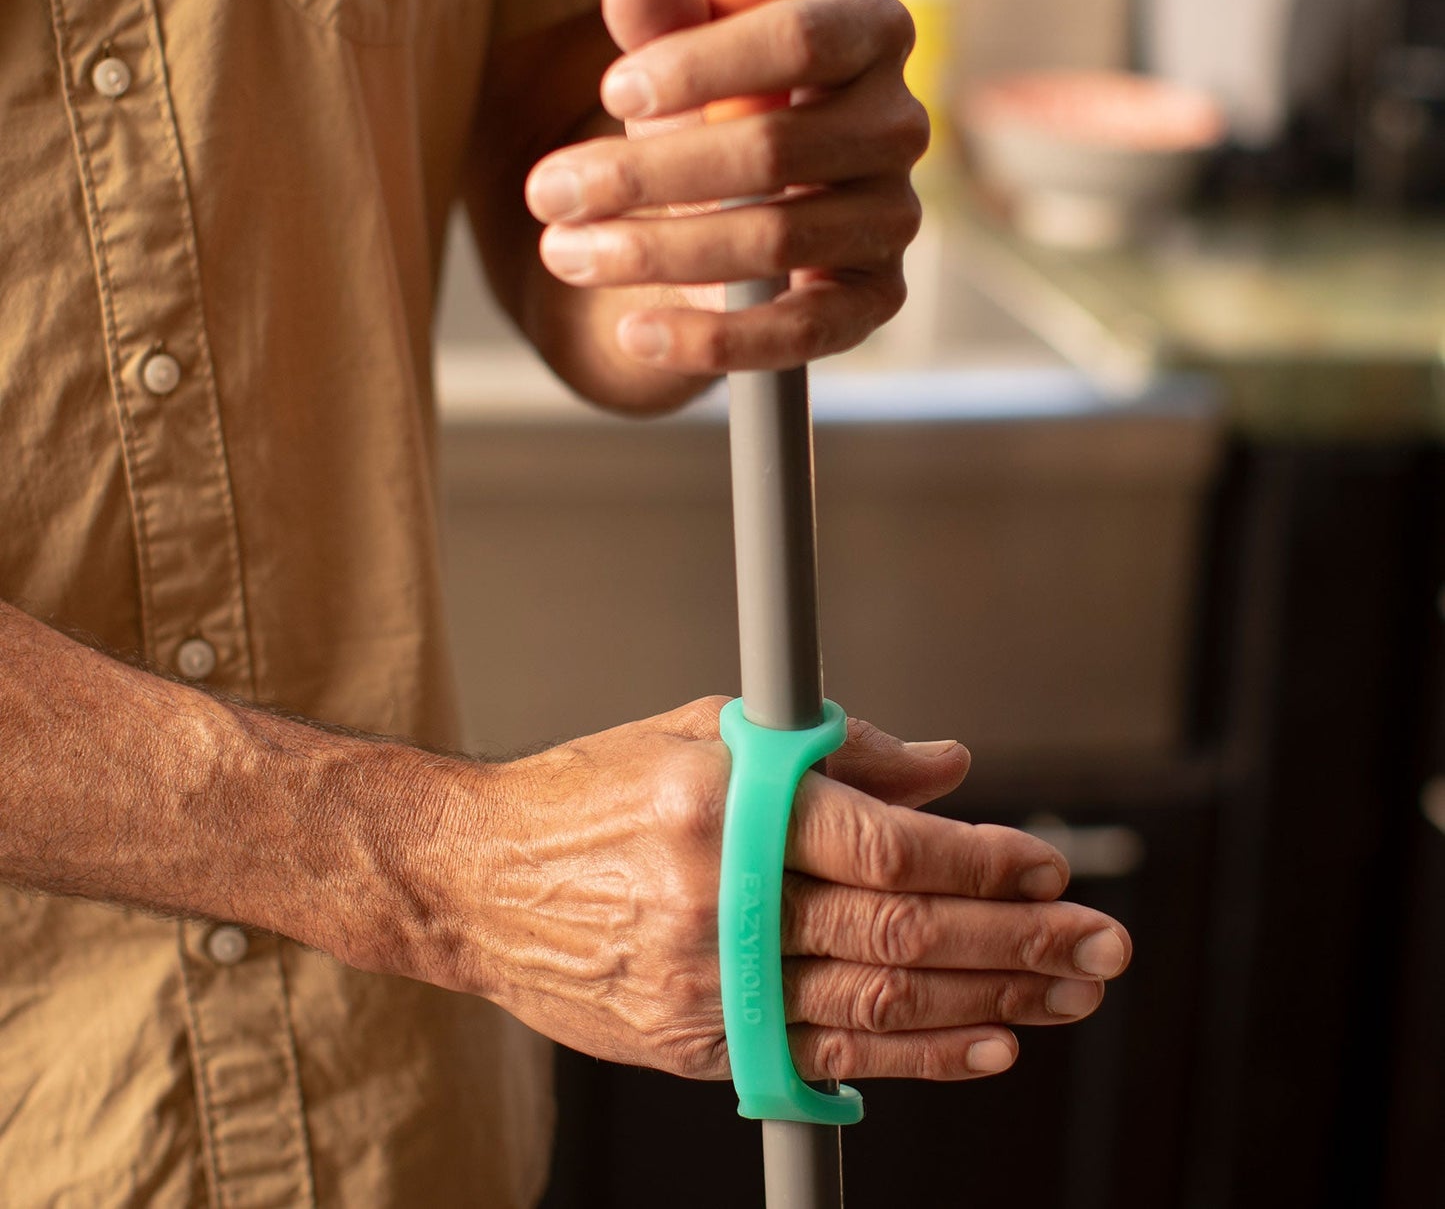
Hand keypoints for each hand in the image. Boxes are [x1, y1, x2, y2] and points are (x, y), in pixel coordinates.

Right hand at [428, 698, 1129, 1082]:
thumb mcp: (700, 731)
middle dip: (1017, 937)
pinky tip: (985, 1045)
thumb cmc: (589, 794)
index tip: (1042, 862)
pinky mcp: (699, 1043)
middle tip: (1096, 940)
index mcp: (720, 806)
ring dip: (992, 1001)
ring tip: (1066, 991)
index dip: (981, 859)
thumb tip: (946, 768)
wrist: (480, 881)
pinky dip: (917, 1056)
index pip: (884, 845)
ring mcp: (707, 984)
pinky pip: (829, 1061)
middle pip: (900, 933)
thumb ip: (835, 751)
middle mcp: (716, 900)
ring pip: (880, 1004)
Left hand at [523, 0, 927, 374]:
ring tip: (564, 254)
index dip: (704, 64)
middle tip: (547, 193)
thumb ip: (662, 21)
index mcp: (869, 31)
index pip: (801, 38)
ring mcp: (894, 217)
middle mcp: (899, 123)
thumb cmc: (719, 106)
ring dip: (655, 254)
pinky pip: (799, 330)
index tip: (610, 88)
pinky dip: (713, 339)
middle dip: (646, 174)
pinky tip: (634, 333)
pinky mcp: (876, 299)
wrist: (751, 201)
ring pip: (774, 239)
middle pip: (774, 148)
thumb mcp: (685, 62)